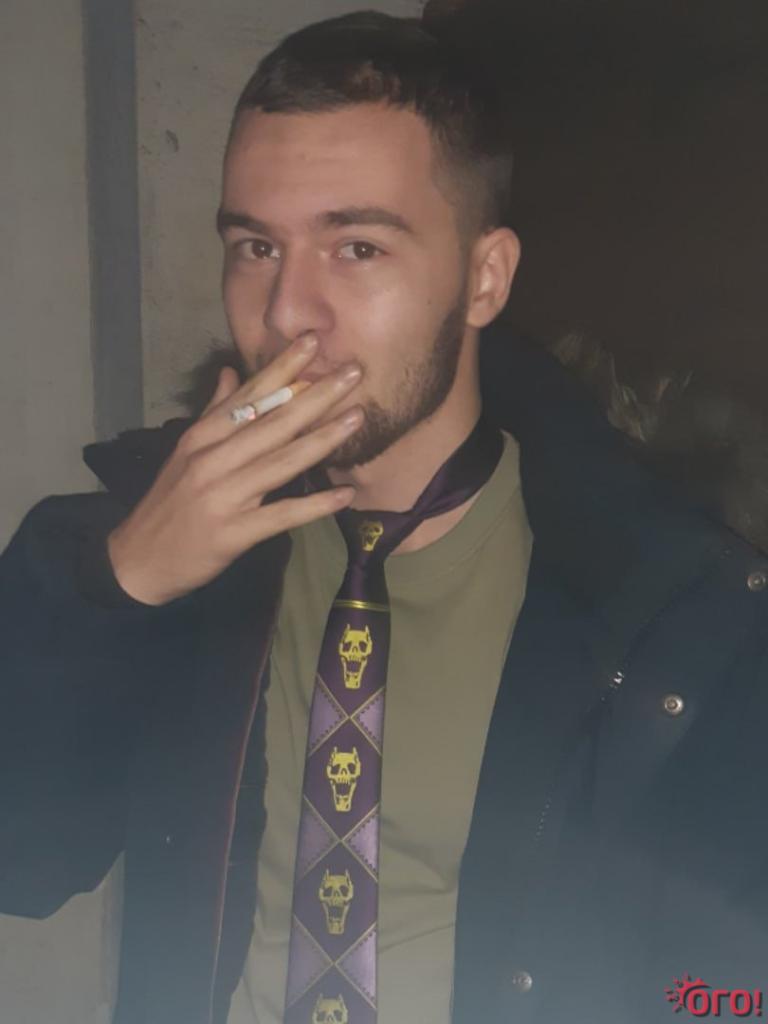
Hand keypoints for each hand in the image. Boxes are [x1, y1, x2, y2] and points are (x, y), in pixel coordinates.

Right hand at [107, 336, 363, 604]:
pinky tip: (345, 495)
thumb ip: (213, 411)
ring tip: (357, 418)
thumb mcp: (185, 452)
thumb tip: (229, 370)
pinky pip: (281, 515)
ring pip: (281, 462)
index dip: (283, 369)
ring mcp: (223, 495)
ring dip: (322, 440)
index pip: (249, 396)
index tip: (314, 341)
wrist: (138, 560)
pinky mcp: (233, 532)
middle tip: (354, 372)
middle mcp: (213, 459)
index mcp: (202, 436)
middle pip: (273, 422)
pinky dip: (314, 505)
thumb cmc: (169, 503)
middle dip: (316, 396)